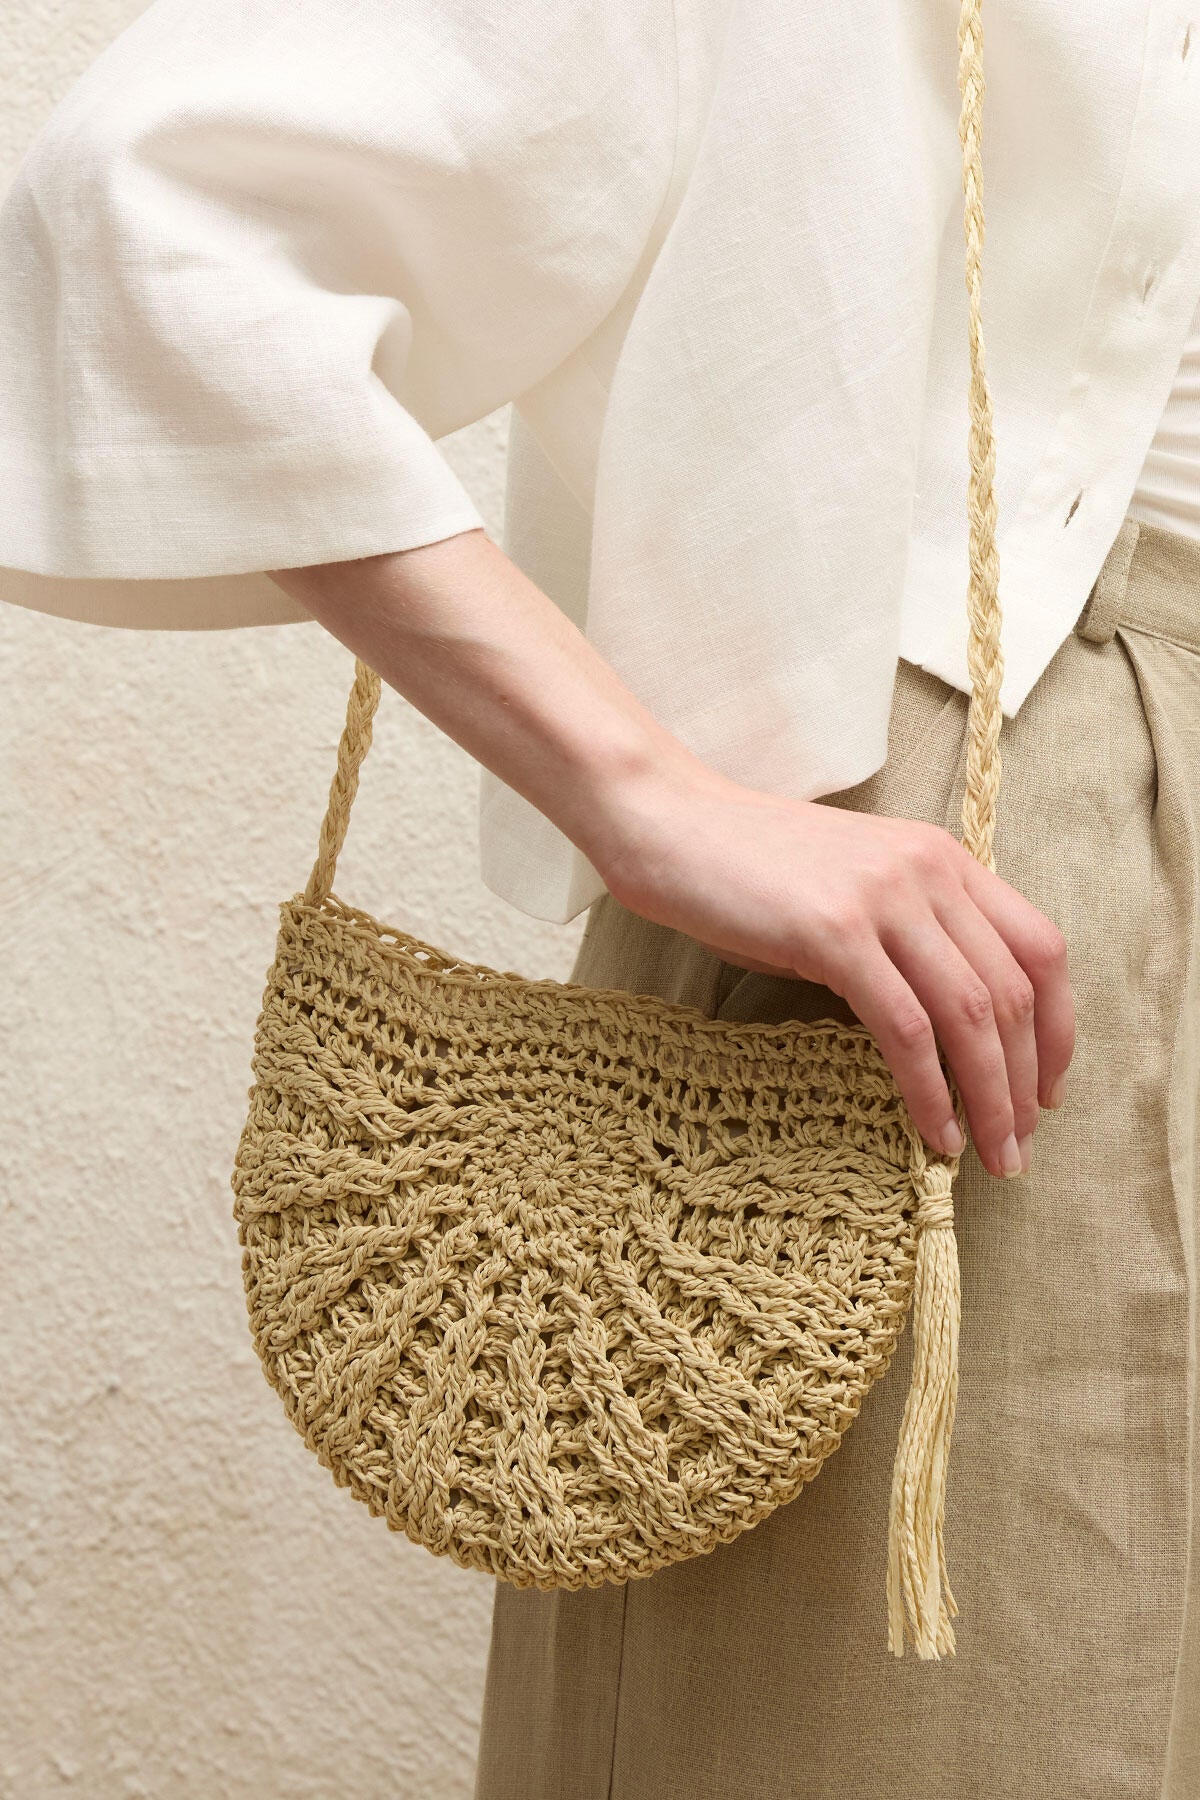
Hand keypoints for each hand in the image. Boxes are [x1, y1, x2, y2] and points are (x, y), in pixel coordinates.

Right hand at [596, 765, 1074, 1179]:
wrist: (669, 823)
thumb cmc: (747, 870)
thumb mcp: (851, 890)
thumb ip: (906, 938)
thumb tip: (942, 1031)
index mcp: (942, 858)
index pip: (1040, 947)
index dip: (1058, 1028)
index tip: (1046, 1089)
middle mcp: (928, 871)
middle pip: (1016, 992)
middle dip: (1026, 1083)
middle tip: (1019, 1147)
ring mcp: (883, 898)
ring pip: (972, 1015)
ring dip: (992, 1098)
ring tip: (992, 1156)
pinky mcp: (834, 933)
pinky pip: (905, 1029)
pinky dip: (929, 1091)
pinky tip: (935, 1133)